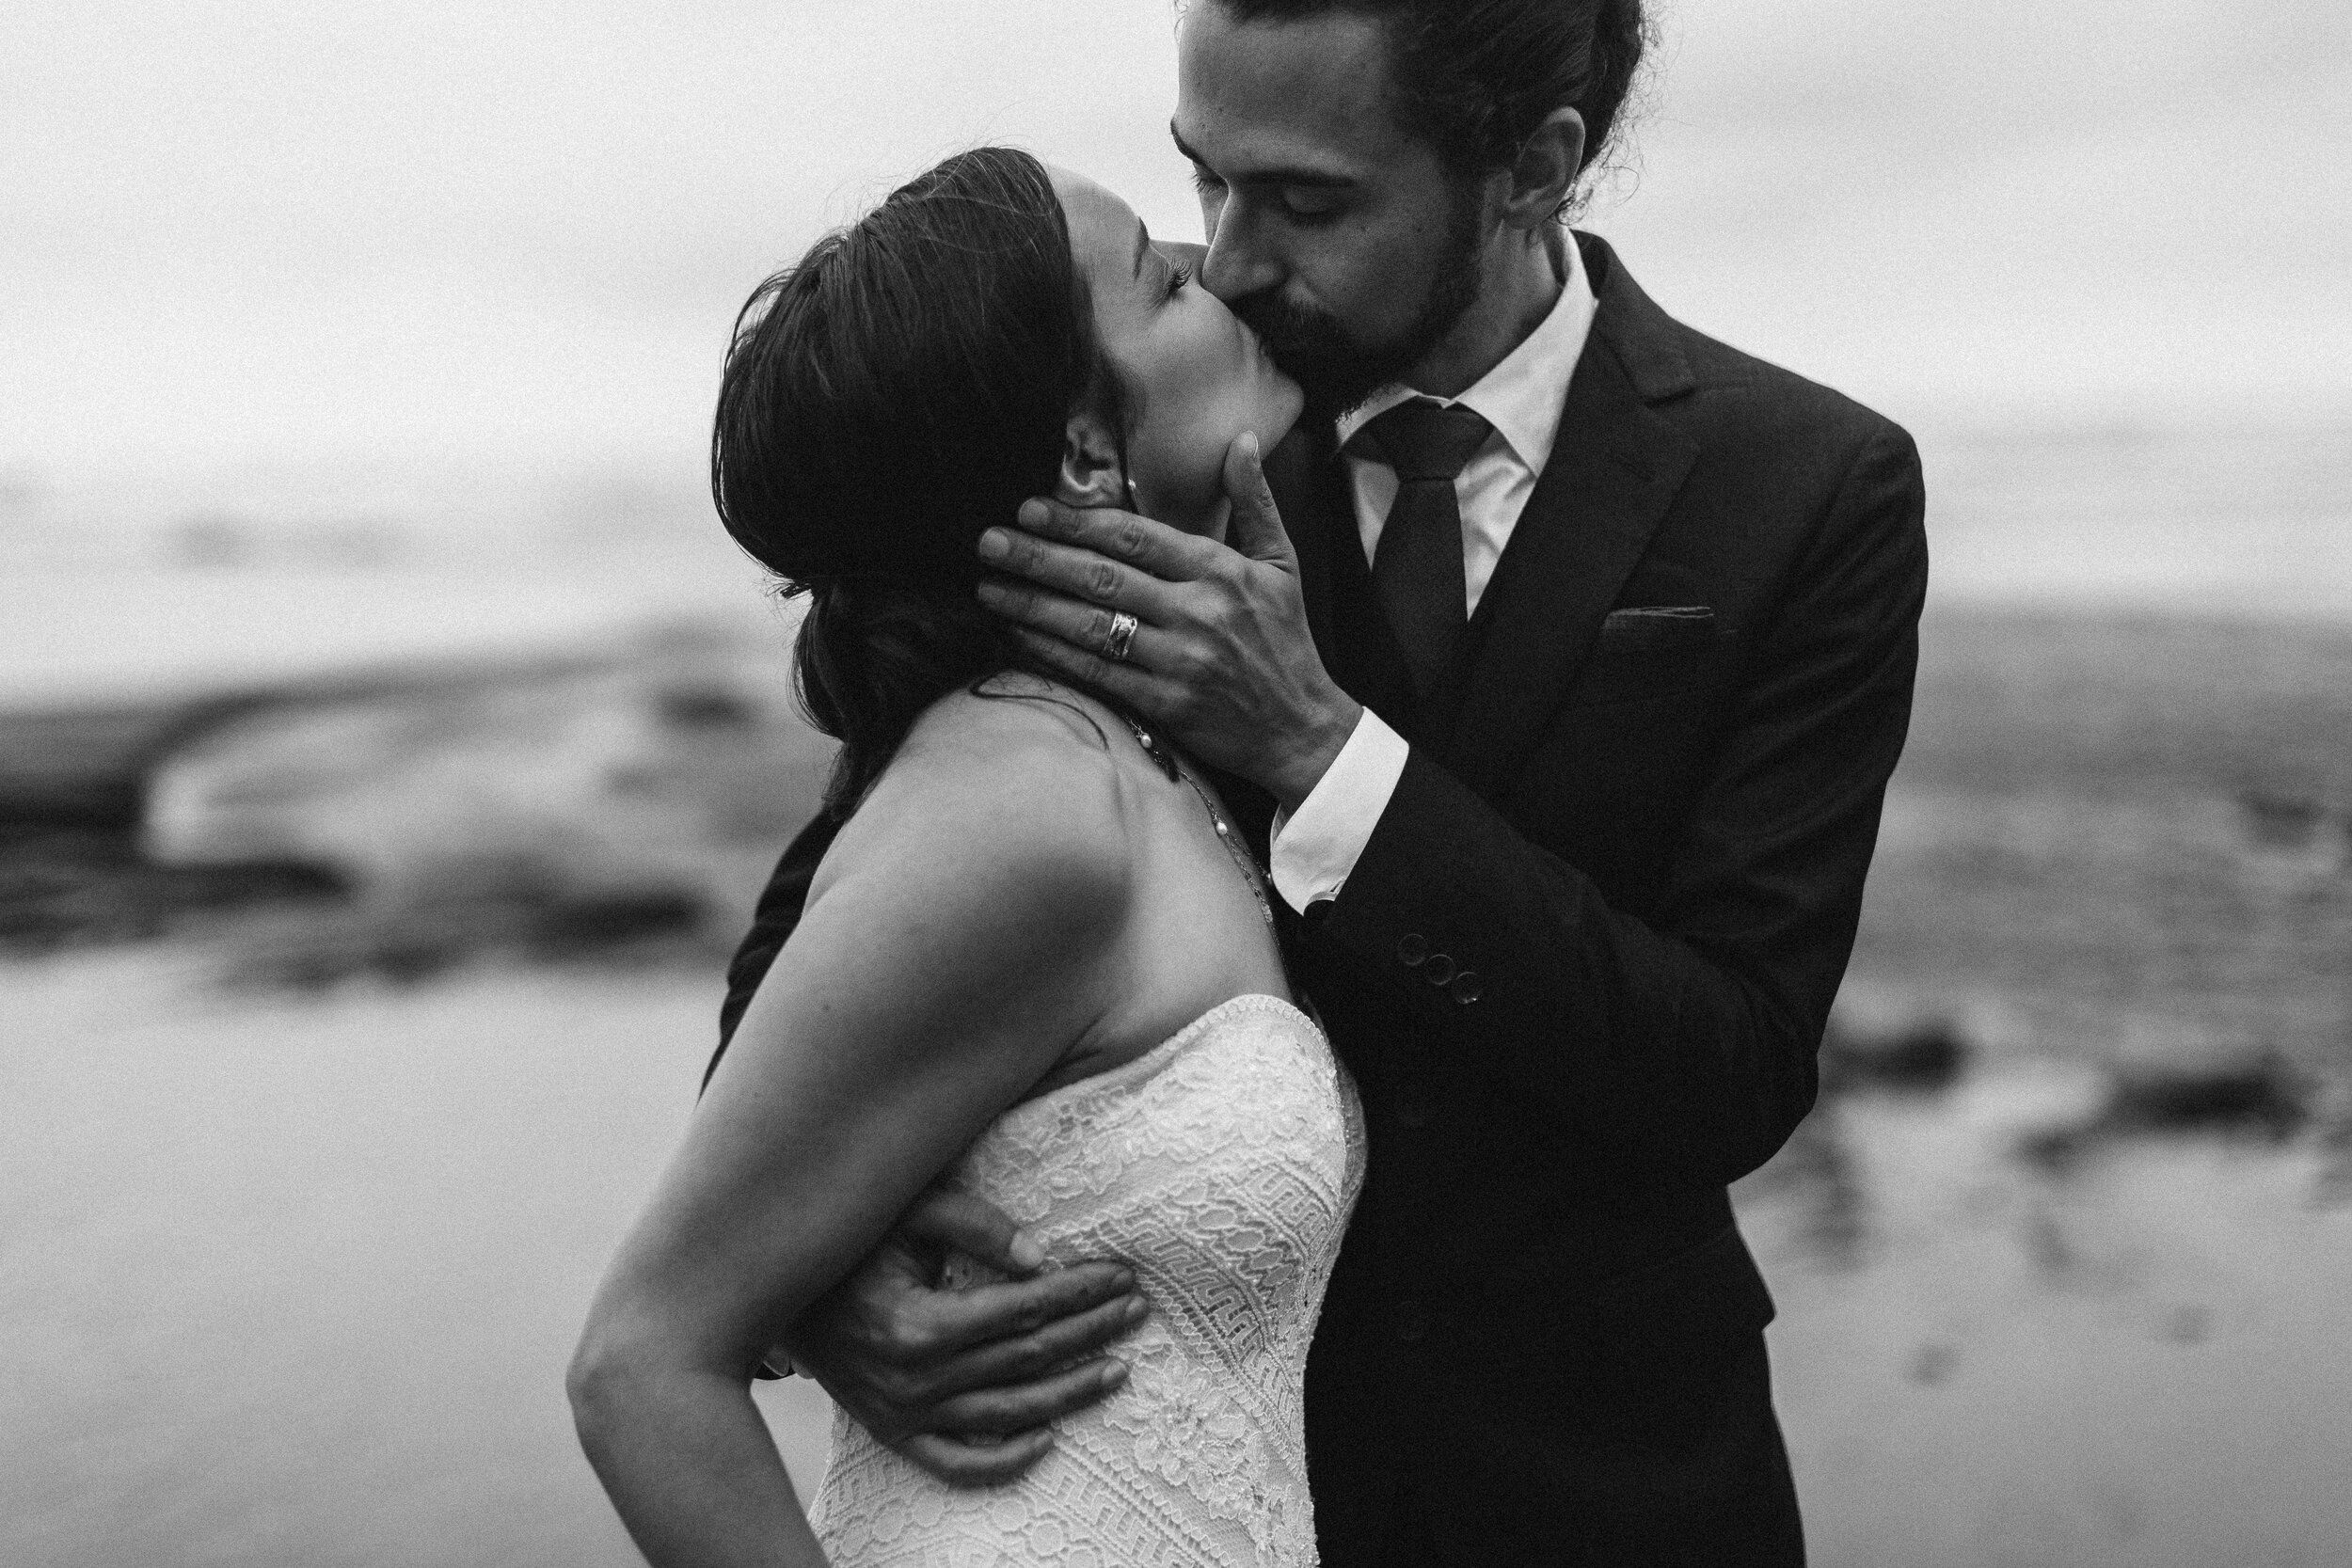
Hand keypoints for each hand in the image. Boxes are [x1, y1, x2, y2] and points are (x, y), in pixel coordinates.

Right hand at [777, 1188, 1147, 1485]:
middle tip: (1136, 1310)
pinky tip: (1048, 1438)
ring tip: (1118, 1368)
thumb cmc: (849, 1243)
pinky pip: (959, 1463)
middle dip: (1090, 1331)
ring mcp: (905, 1415)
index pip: (1024, 1310)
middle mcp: (915, 1380)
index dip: (1079, 1291)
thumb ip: (976, 1226)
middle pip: (1028, 1359)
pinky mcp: (895, 1434)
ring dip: (1072, 1393)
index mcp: (919, 1324)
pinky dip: (1006, 1460)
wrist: (771, 1296)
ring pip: (1010, 1414)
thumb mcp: (909, 1213)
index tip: (1120, 1274)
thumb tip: (1042, 1259)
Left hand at [977, 431, 1362, 809]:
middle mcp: (1197, 612)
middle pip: (1103, 578)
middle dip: (1039, 558)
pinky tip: (1018, 636)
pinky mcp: (1166, 705)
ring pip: (1092, 626)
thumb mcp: (1283, 564)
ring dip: (1033, 605)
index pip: (1136, 538)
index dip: (1078, 523)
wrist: (1303, 728)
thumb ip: (1255, 501)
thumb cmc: (1287, 642)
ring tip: (988, 587)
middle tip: (989, 541)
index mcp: (1219, 571)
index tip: (1031, 510)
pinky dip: (1053, 654)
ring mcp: (1179, 661)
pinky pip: (1098, 673)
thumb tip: (1243, 440)